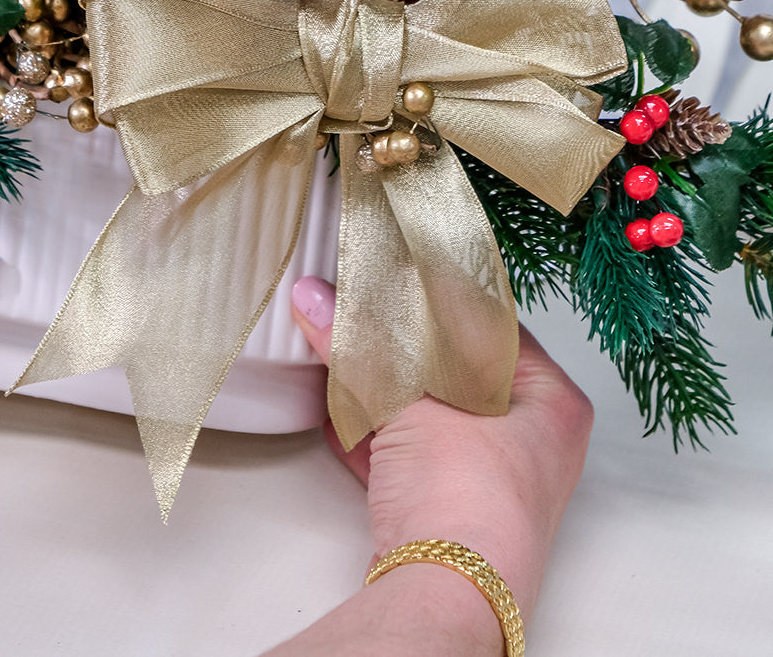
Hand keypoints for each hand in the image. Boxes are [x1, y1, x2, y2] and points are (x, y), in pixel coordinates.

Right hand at [261, 277, 592, 655]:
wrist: (447, 595)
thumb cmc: (467, 498)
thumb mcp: (408, 400)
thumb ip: (357, 342)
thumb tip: (316, 298)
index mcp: (552, 402)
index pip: (494, 324)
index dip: (440, 295)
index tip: (400, 272)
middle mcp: (532, 442)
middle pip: (458, 370)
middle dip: (403, 344)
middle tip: (365, 306)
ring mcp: (491, 481)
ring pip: (431, 415)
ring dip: (385, 387)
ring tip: (344, 348)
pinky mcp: (450, 513)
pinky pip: (411, 455)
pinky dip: (377, 431)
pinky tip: (341, 409)